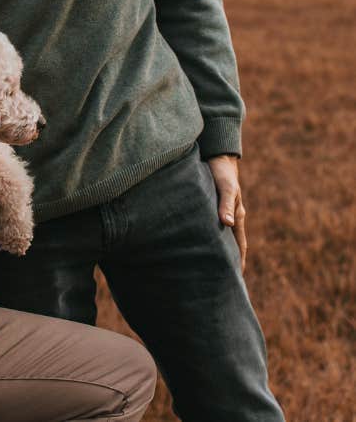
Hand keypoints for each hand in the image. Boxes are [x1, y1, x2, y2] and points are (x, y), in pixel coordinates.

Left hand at [207, 155, 246, 271]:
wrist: (216, 155)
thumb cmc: (222, 171)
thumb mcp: (226, 187)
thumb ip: (226, 204)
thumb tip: (228, 223)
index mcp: (237, 216)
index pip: (240, 244)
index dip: (239, 260)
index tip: (237, 278)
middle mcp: (229, 216)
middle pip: (229, 242)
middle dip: (226, 259)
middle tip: (219, 278)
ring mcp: (218, 211)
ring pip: (217, 234)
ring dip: (214, 247)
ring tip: (204, 264)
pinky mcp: (207, 205)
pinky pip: (207, 224)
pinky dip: (204, 234)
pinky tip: (193, 240)